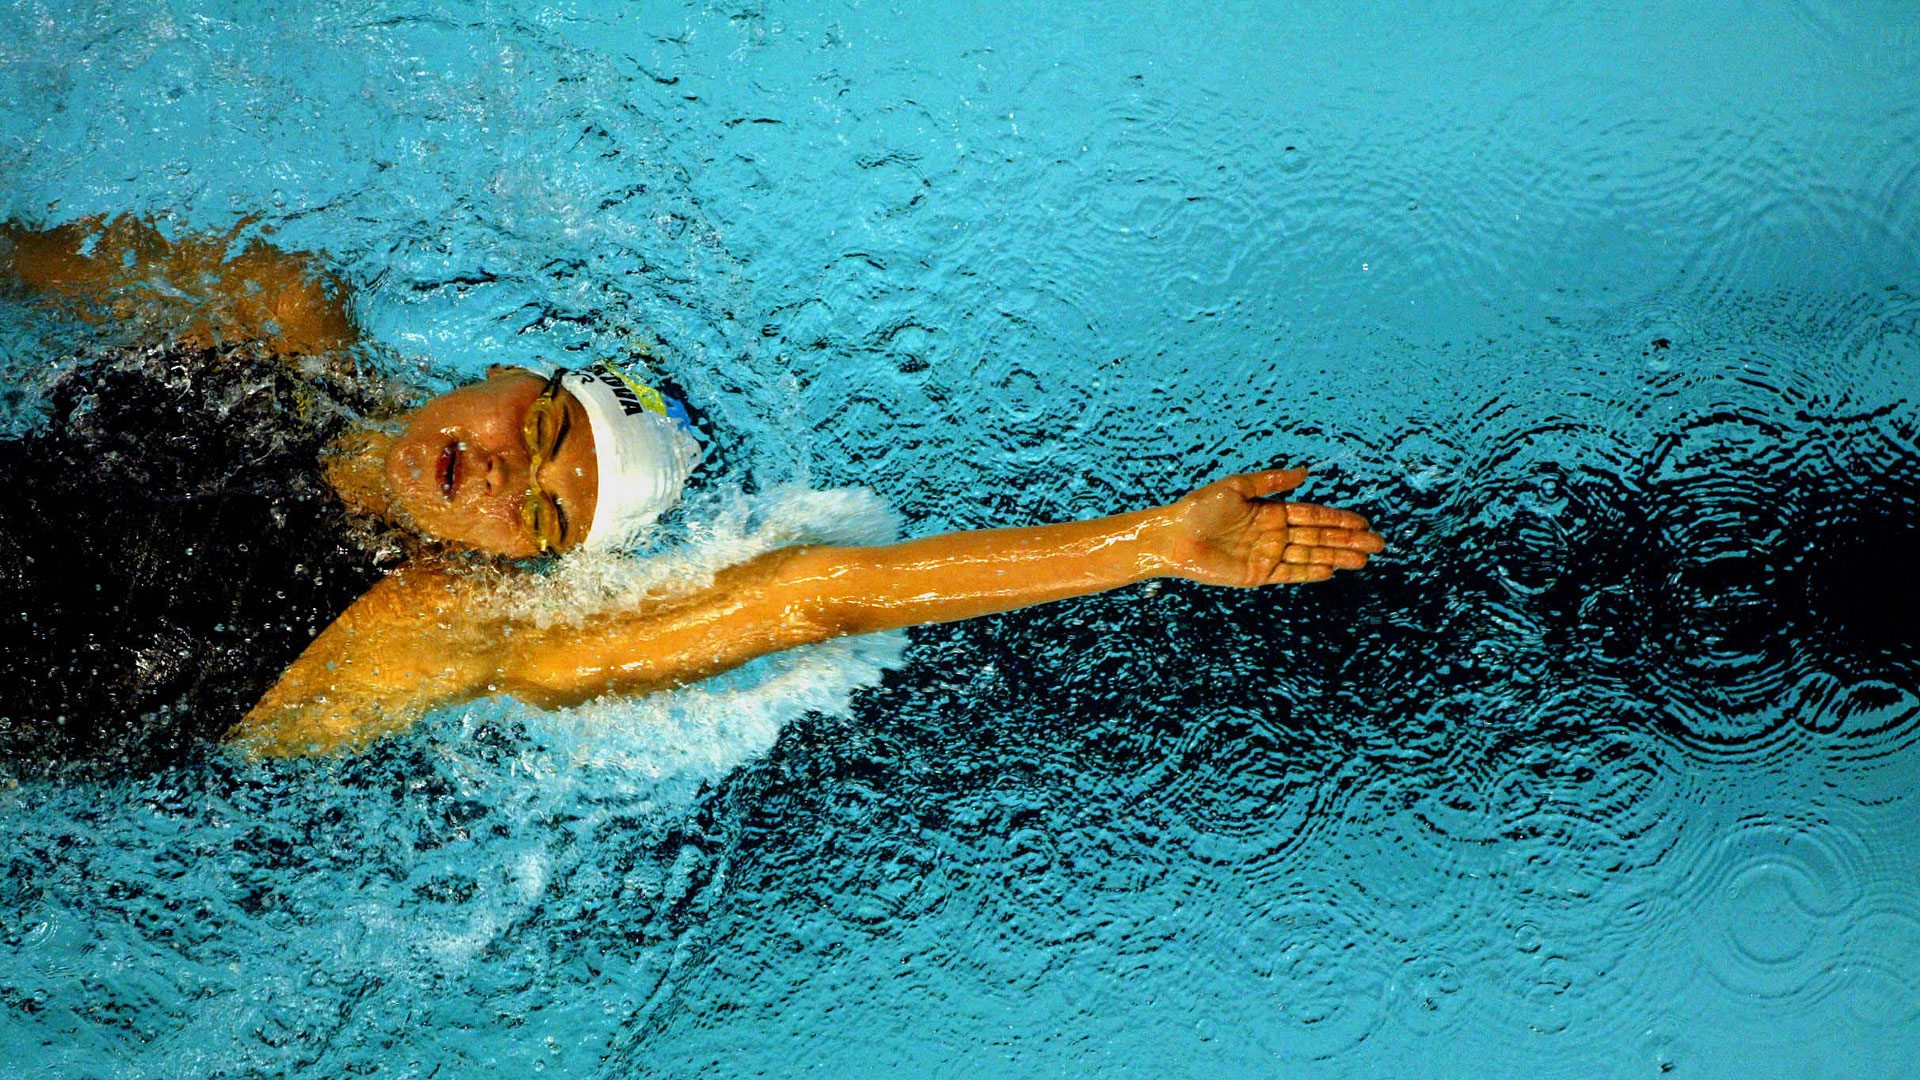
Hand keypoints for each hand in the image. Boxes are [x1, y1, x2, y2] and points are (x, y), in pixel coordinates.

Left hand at [1152, 467, 1382, 586]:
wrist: (1174, 537)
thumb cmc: (1199, 508)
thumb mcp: (1236, 487)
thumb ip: (1271, 481)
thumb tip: (1306, 473)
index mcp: (1270, 511)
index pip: (1313, 515)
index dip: (1339, 519)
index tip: (1364, 522)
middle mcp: (1273, 534)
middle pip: (1318, 537)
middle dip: (1348, 540)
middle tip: (1378, 545)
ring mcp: (1267, 555)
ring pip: (1310, 556)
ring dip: (1337, 557)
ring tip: (1363, 560)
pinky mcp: (1257, 575)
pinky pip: (1290, 574)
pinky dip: (1310, 573)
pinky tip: (1332, 571)